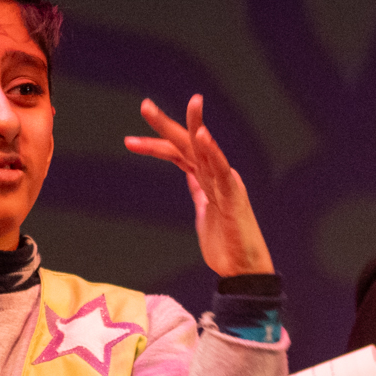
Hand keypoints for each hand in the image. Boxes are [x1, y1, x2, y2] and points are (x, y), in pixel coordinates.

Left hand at [124, 96, 273, 276]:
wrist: (244, 270)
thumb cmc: (227, 243)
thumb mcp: (205, 212)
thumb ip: (199, 191)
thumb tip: (190, 176)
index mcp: (207, 178)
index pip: (178, 154)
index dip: (156, 144)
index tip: (130, 141)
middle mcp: (216, 175)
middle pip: (187, 143)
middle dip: (165, 125)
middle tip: (145, 106)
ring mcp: (225, 183)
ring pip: (203, 149)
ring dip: (190, 126)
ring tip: (182, 108)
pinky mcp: (233, 196)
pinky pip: (221, 170)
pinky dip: (212, 151)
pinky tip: (201, 135)